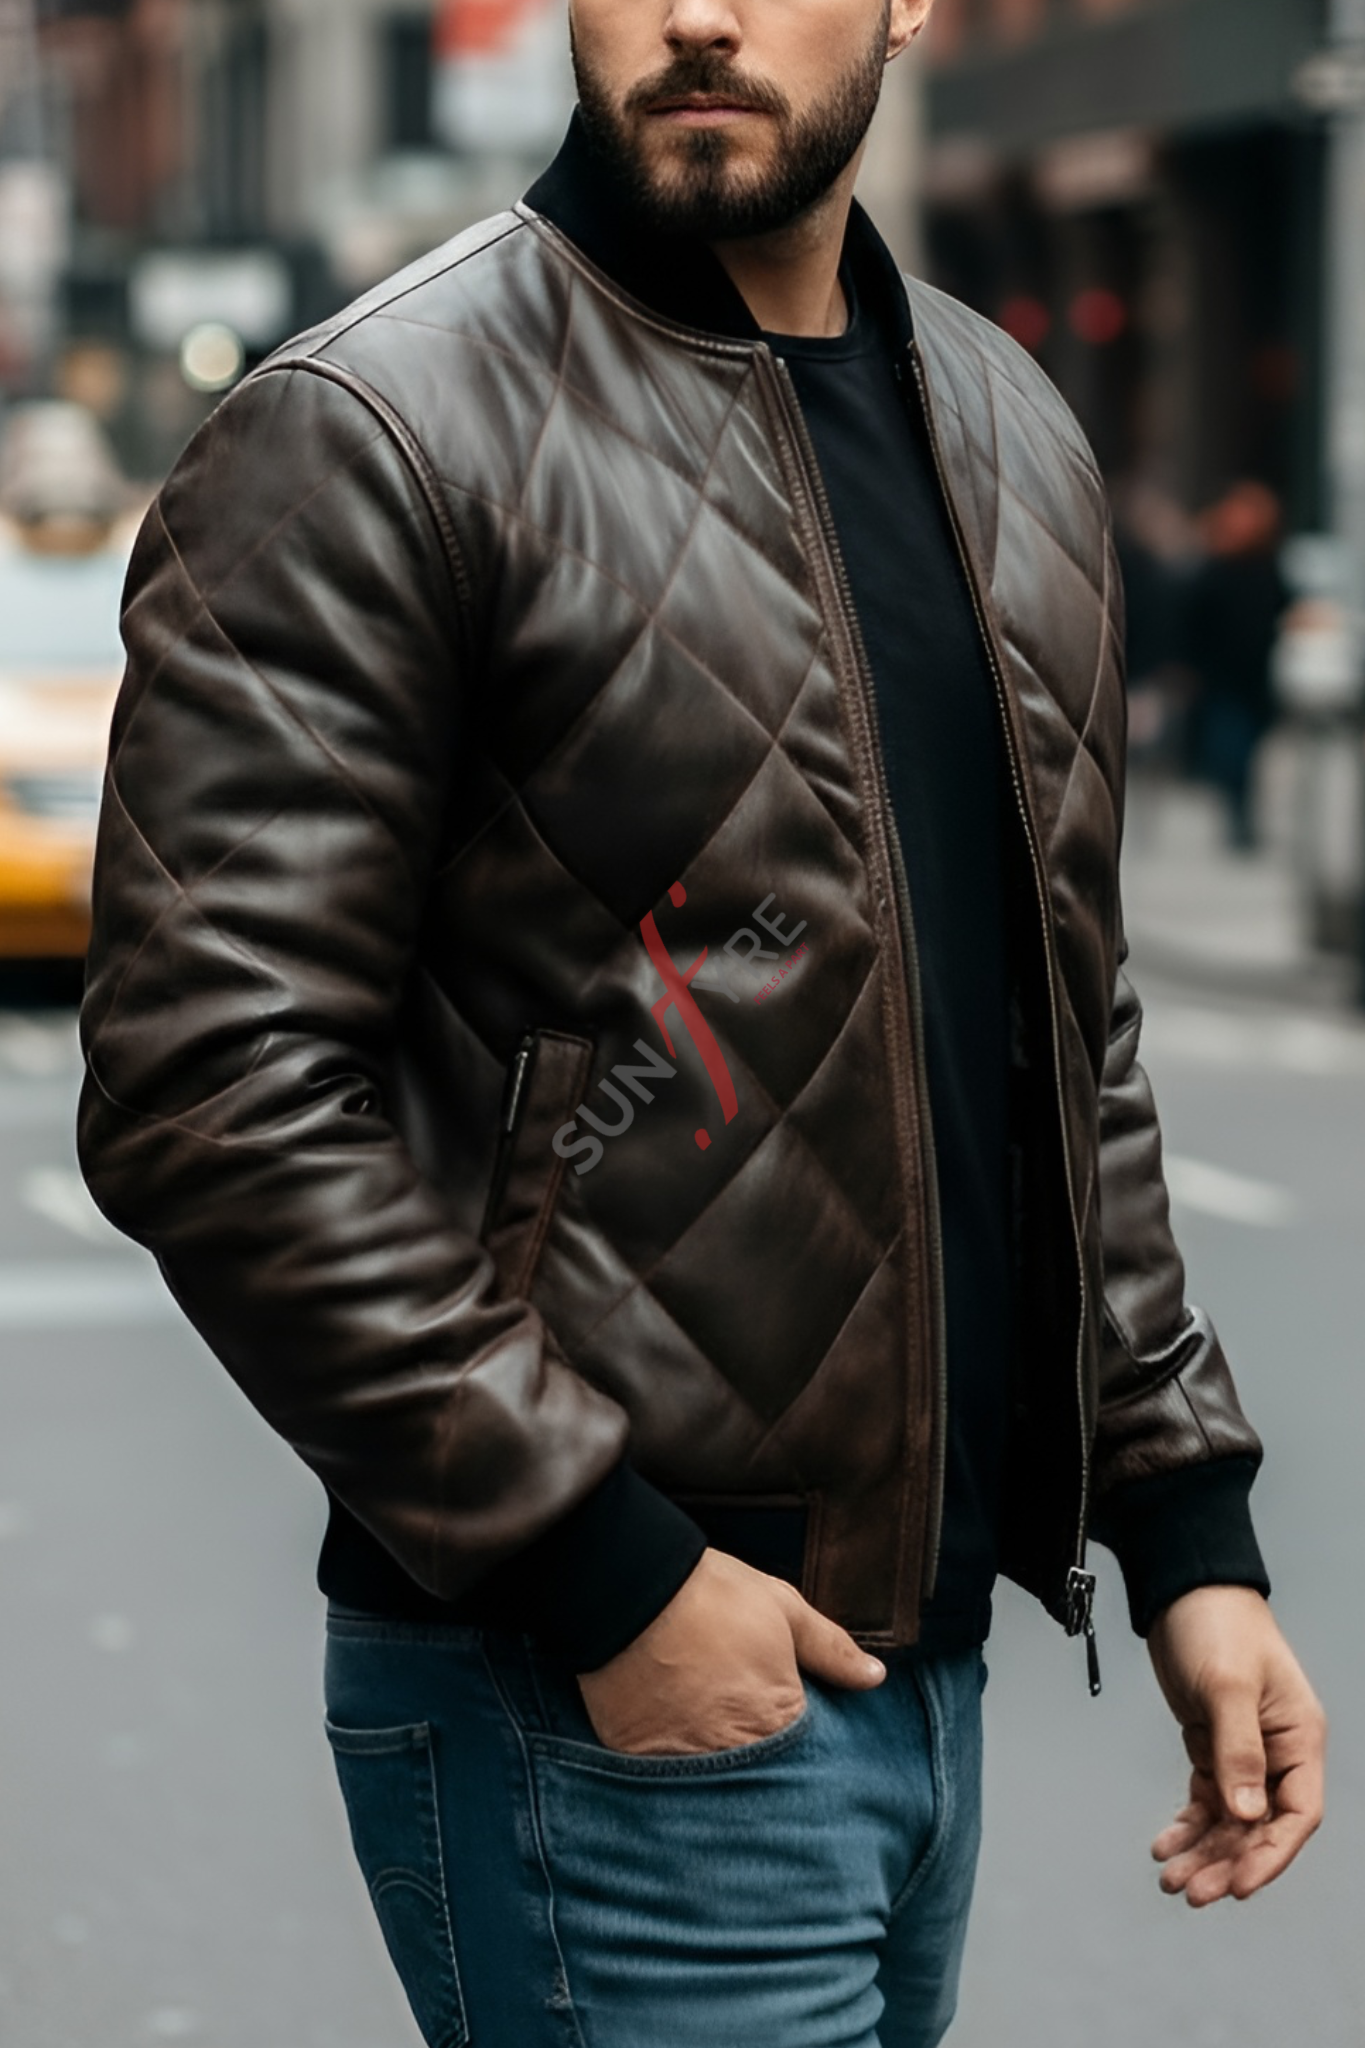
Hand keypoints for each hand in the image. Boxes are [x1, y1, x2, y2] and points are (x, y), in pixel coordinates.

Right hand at [577, 1547, 885, 1755]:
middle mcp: (731, 1755)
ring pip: (710, 1789)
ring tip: (710, 1746)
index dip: (801, 1752)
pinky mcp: (636, 1756)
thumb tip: (874, 1676)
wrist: (630, 1583)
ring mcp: (680, 1763)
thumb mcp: (783, 1609)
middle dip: (760, 1771)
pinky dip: (669, 1766)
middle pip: (758, 1784)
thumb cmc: (712, 1595)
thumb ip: (831, 1648)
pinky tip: (671, 1740)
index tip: (795, 1740)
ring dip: (716, 1773)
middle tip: (748, 1743)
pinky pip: (661, 1778)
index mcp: (776, 1722)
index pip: (804, 1763)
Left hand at [1147, 1585, 1324, 1905]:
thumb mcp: (1228, 1685)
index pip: (1296, 1815)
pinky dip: (1186, 1824)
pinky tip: (1165, 1843)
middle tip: (1191, 1890)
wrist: (1184, 1590)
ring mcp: (1244, 1752)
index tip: (1238, 1885)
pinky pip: (1205, 1799)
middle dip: (1227, 1862)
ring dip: (1203, 1851)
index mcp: (1299, 1739)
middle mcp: (1276, 1752)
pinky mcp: (1211, 1746)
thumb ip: (1238, 1750)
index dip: (1270, 1857)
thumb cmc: (1218, 1623)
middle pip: (1259, 1828)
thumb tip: (1247, 1813)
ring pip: (1229, 1820)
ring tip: (1171, 1878)